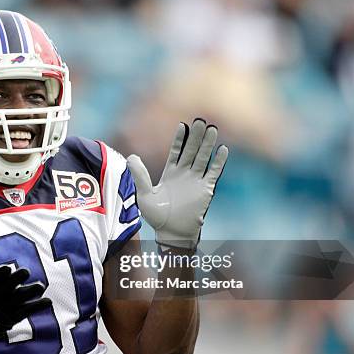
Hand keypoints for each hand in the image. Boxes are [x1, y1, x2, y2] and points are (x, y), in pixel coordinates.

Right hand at [0, 234, 51, 344]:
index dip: (4, 272)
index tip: (8, 269)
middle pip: (11, 284)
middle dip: (19, 277)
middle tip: (25, 272)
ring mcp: (7, 307)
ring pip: (22, 297)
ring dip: (32, 291)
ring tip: (39, 286)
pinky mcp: (16, 316)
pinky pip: (29, 310)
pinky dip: (39, 305)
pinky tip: (48, 301)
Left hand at [127, 119, 227, 249]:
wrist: (171, 232)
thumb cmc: (156, 216)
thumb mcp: (144, 194)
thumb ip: (140, 176)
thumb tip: (131, 157)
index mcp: (170, 173)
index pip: (176, 151)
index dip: (179, 139)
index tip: (182, 125)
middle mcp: (184, 174)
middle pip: (192, 150)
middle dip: (196, 136)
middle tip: (201, 120)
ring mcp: (196, 181)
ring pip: (203, 158)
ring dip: (208, 144)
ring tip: (213, 129)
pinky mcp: (205, 190)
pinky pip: (213, 172)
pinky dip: (218, 162)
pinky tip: (223, 149)